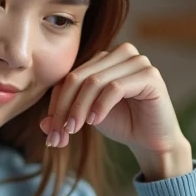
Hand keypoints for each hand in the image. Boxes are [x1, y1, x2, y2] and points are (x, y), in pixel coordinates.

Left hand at [40, 43, 192, 179]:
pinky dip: (100, 106)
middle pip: (78, 77)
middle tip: (58, 134)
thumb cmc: (122, 124)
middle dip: (64, 108)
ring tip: (73, 130)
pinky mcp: (150, 75)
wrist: (152, 141)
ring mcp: (137, 61)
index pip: (70, 76)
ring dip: (79, 108)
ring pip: (94, 81)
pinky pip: (115, 88)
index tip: (51, 132)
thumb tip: (43, 123)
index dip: (56, 103)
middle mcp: (120, 53)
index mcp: (104, 58)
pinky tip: (94, 122)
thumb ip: (66, 115)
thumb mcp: (87, 117)